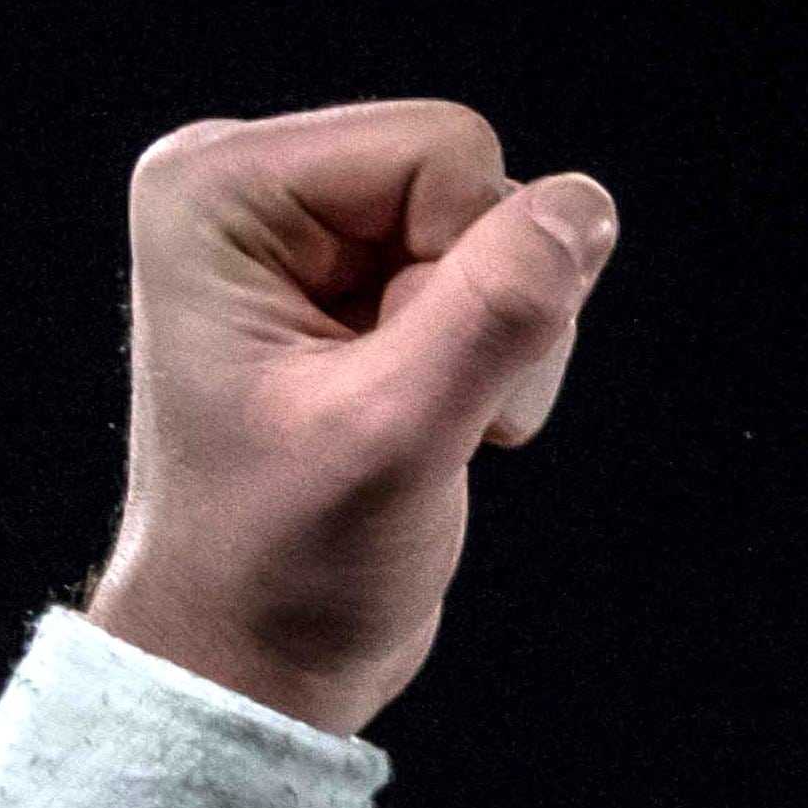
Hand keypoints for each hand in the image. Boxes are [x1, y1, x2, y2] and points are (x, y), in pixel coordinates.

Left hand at [85, 103, 619, 735]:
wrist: (252, 655)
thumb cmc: (283, 562)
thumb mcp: (396, 436)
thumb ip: (495, 314)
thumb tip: (586, 207)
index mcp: (221, 190)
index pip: (439, 152)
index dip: (473, 266)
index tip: (410, 373)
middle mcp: (257, 191)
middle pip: (471, 183)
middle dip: (483, 306)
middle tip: (418, 408)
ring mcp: (310, 240)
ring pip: (501, 235)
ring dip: (497, 345)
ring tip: (423, 425)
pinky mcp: (362, 290)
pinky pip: (495, 280)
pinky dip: (495, 362)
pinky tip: (434, 422)